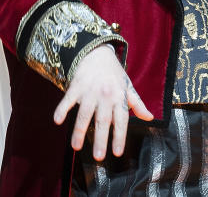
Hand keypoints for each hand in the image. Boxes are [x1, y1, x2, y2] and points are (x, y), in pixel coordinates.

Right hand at [53, 44, 152, 160]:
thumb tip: (149, 118)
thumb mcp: (128, 86)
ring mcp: (90, 90)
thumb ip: (137, 103)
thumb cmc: (114, 72)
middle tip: (98, 157)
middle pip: (103, 120)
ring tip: (76, 147)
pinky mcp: (76, 85)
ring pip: (84, 114)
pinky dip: (62, 109)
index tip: (117, 152)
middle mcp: (105, 95)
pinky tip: (57, 121)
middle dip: (100, 139)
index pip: (121, 120)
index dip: (119, 136)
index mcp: (119, 97)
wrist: (97, 51)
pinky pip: (68, 99)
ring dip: (79, 131)